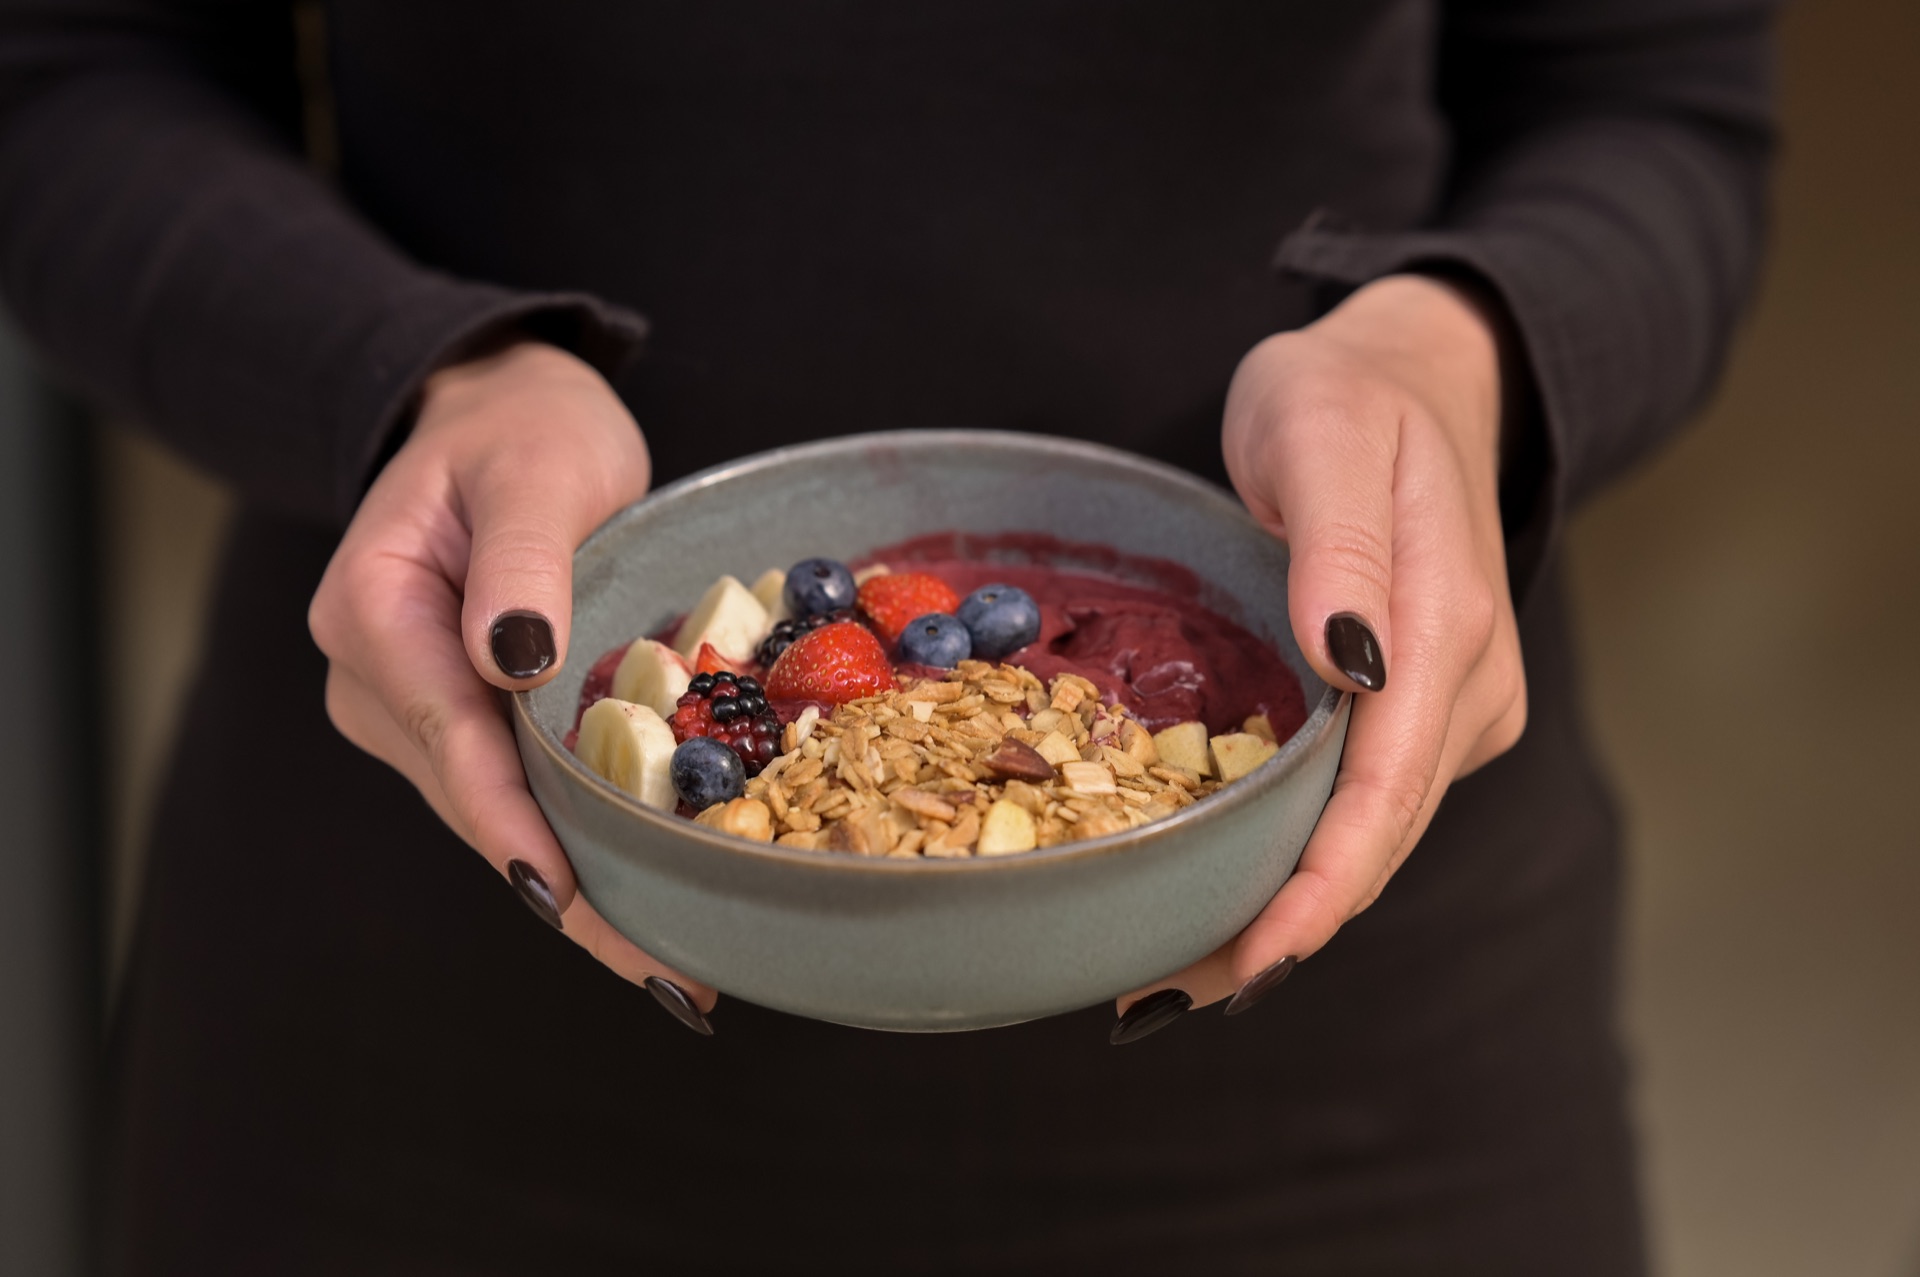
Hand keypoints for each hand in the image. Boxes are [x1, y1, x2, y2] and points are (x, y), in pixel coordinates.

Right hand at [309, 340, 718, 1031]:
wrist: (502, 415)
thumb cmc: (523, 431)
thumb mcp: (535, 471)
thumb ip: (523, 562)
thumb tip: (514, 660)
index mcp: (373, 610)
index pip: (452, 738)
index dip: (518, 825)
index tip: (569, 901)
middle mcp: (374, 675)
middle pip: (476, 802)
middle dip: (567, 893)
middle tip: (667, 974)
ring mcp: (411, 706)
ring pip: (497, 816)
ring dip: (579, 890)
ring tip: (673, 965)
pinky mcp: (457, 720)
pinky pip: (517, 794)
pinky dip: (576, 847)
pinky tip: (640, 904)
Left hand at [1112, 274, 1528, 1040]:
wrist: (1421, 376)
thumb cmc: (1352, 395)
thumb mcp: (1321, 431)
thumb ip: (1337, 546)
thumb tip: (1345, 664)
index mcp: (1444, 626)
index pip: (1384, 790)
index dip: (1319, 887)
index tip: (1248, 960)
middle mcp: (1468, 685)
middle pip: (1377, 840)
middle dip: (1278, 928)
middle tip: (1154, 999)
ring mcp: (1457, 705)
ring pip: (1373, 837)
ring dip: (1281, 910)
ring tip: (1169, 974)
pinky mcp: (1429, 711)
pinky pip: (1365, 804)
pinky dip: (1298, 861)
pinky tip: (1225, 893)